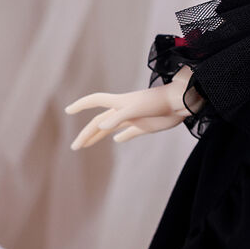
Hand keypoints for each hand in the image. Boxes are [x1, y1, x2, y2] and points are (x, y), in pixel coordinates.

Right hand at [65, 66, 201, 150]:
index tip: (68, 110)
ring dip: (97, 136)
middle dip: (86, 134)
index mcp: (119, 103)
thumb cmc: (159, 102)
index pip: (95, 101)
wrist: (181, 103)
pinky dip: (122, 137)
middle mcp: (123, 110)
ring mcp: (133, 118)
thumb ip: (120, 117)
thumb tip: (102, 128)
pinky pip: (129, 132)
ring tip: (85, 145)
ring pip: (110, 128)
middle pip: (99, 122)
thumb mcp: (137, 108)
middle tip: (75, 147)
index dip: (81, 105)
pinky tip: (117, 140)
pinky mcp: (144, 126)